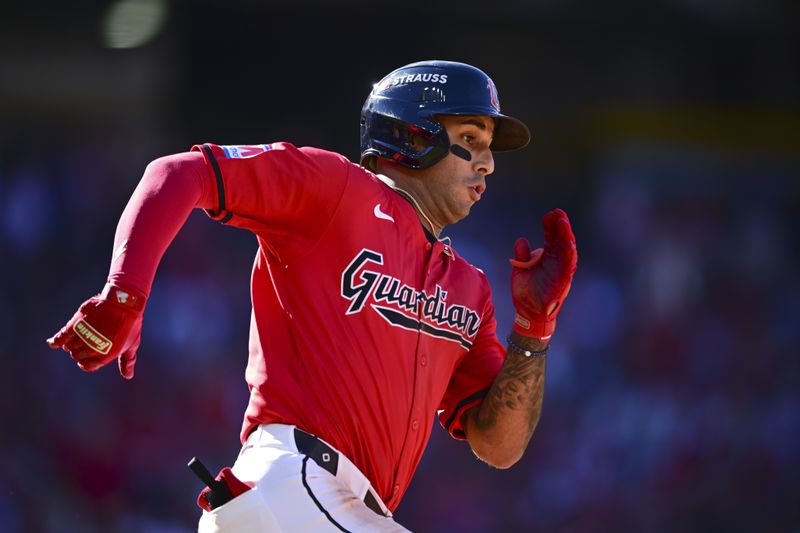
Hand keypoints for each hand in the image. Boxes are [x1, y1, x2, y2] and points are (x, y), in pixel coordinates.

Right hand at [47, 283, 146, 378]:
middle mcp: (91, 349)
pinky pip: (61, 337)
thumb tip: (128, 376)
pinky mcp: (75, 325)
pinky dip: (56, 341)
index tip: (87, 356)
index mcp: (104, 357)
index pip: (86, 366)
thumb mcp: (131, 344)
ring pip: (69, 347)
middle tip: (88, 340)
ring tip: (79, 335)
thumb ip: (127, 361)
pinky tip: (52, 343)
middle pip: (76, 355)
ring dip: (71, 344)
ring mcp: (82, 337)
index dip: (85, 361)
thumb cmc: (130, 325)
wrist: (123, 302)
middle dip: (80, 351)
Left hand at [509, 209, 576, 341]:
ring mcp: (561, 272)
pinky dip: (570, 254)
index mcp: (548, 259)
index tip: (549, 214)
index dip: (550, 227)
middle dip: (560, 227)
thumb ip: (522, 256)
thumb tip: (521, 240)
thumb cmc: (526, 294)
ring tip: (563, 222)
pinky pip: (569, 266)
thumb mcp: (521, 270)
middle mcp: (557, 263)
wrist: (527, 313)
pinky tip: (569, 243)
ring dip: (566, 236)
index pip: (551, 239)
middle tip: (558, 212)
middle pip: (561, 241)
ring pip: (567, 251)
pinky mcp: (563, 281)